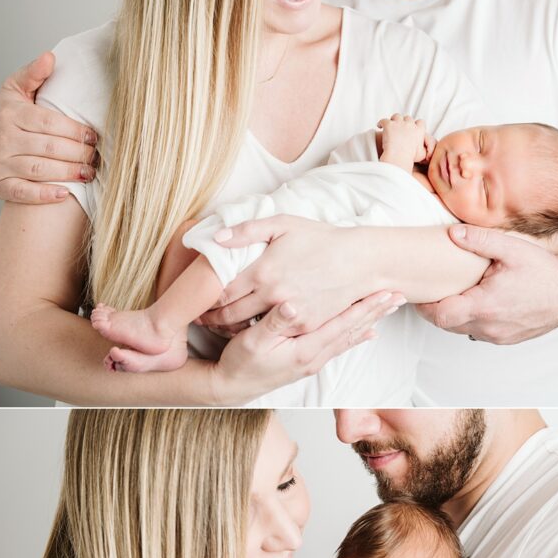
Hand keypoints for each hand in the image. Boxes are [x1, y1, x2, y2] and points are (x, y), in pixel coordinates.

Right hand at [0, 53, 98, 203]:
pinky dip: (45, 195)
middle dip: (77, 153)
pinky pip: (24, 193)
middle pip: (49, 147)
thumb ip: (34, 75)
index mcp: (10, 112)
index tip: (93, 136)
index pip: (49, 122)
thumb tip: (50, 58)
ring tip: (88, 173)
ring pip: (40, 169)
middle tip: (95, 157)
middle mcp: (2, 137)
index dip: (75, 130)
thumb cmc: (7, 117)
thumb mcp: (16, 90)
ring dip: (68, 173)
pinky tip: (65, 193)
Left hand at [197, 215, 382, 333]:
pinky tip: (249, 329)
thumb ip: (247, 230)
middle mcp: (273, 295)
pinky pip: (272, 333)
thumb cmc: (321, 239)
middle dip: (212, 317)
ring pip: (249, 327)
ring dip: (230, 328)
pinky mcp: (305, 325)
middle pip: (230, 314)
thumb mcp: (284, 224)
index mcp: (264, 271)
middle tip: (201, 317)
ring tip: (219, 325)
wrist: (359, 261)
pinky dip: (257, 332)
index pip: (221, 291)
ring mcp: (289, 313)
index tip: (197, 300)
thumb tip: (217, 238)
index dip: (205, 298)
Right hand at [211, 291, 403, 403]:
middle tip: (398, 296)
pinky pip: (338, 345)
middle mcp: (314, 357)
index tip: (384, 293)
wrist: (232, 387)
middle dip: (376, 313)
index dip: (365, 308)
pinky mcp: (307, 361)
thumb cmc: (240, 363)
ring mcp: (312, 361)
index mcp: (305, 349)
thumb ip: (274, 323)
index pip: (343, 325)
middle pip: (353, 331)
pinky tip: (366, 332)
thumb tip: (293, 304)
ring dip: (369, 321)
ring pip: (349, 338)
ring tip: (388, 309)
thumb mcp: (251, 341)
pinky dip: (355, 336)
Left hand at [377, 114, 433, 165]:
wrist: (398, 157)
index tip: (413, 127)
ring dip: (394, 120)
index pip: (421, 122)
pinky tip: (379, 125)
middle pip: (408, 118)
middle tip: (400, 127)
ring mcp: (399, 123)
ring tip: (391, 124)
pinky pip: (384, 120)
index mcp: (419, 130)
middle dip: (405, 121)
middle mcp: (410, 124)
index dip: (417, 124)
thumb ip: (425, 150)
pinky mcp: (389, 125)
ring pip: (397, 116)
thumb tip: (428, 153)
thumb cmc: (410, 157)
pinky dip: (381, 122)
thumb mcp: (422, 154)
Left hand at [416, 225, 557, 343]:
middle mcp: (488, 327)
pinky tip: (477, 302)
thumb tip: (452, 233)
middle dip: (437, 309)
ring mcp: (497, 336)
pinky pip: (478, 333)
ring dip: (454, 315)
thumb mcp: (512, 249)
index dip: (424, 306)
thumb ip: (479, 240)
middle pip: (447, 325)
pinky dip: (471, 320)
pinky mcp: (506, 339)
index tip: (420, 292)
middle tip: (433, 289)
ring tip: (455, 293)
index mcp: (485, 306)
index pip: (440, 315)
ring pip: (462, 330)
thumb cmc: (545, 272)